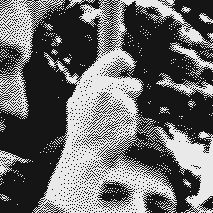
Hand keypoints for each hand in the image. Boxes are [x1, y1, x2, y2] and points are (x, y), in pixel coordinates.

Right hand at [42, 49, 142, 212]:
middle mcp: (107, 88)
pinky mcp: (130, 118)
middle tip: (125, 102)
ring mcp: (120, 103)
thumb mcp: (79, 103)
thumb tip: (111, 76)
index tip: (129, 65)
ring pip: (132, 106)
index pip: (116, 58)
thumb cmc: (82, 130)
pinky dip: (126, 128)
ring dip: (126, 115)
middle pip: (132, 84)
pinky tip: (114, 135)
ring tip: (109, 127)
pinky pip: (132, 121)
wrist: (85, 154)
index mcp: (91, 81)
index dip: (125, 60)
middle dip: (132, 92)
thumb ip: (95, 87)